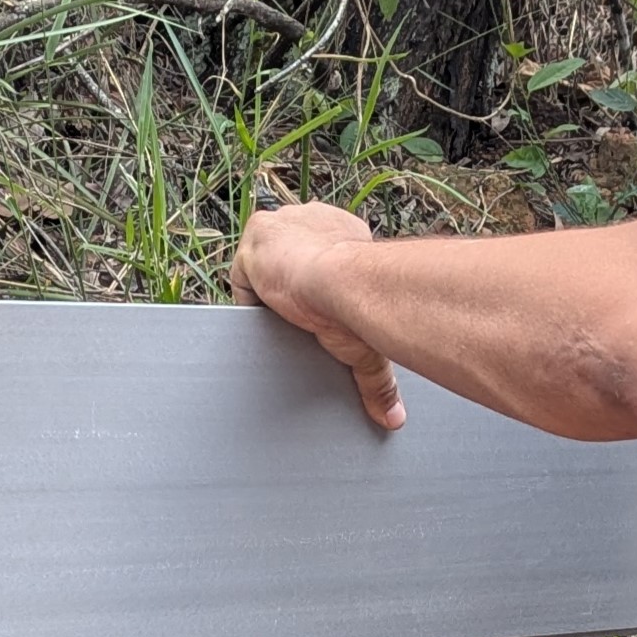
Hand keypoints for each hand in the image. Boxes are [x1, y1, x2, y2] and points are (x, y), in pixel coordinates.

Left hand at [230, 202, 405, 429]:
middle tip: (298, 317)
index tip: (315, 312)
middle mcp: (312, 219)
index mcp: (343, 232)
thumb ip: (377, 377)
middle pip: (286, 260)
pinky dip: (248, 296)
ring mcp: (282, 225)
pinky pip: (242, 272)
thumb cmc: (365, 299)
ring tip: (282, 321)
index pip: (317, 259)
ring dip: (266, 292)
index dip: (311, 287)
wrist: (344, 282)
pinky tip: (263, 313)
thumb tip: (394, 417)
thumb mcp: (367, 339)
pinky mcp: (256, 237)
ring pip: (261, 265)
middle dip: (287, 285)